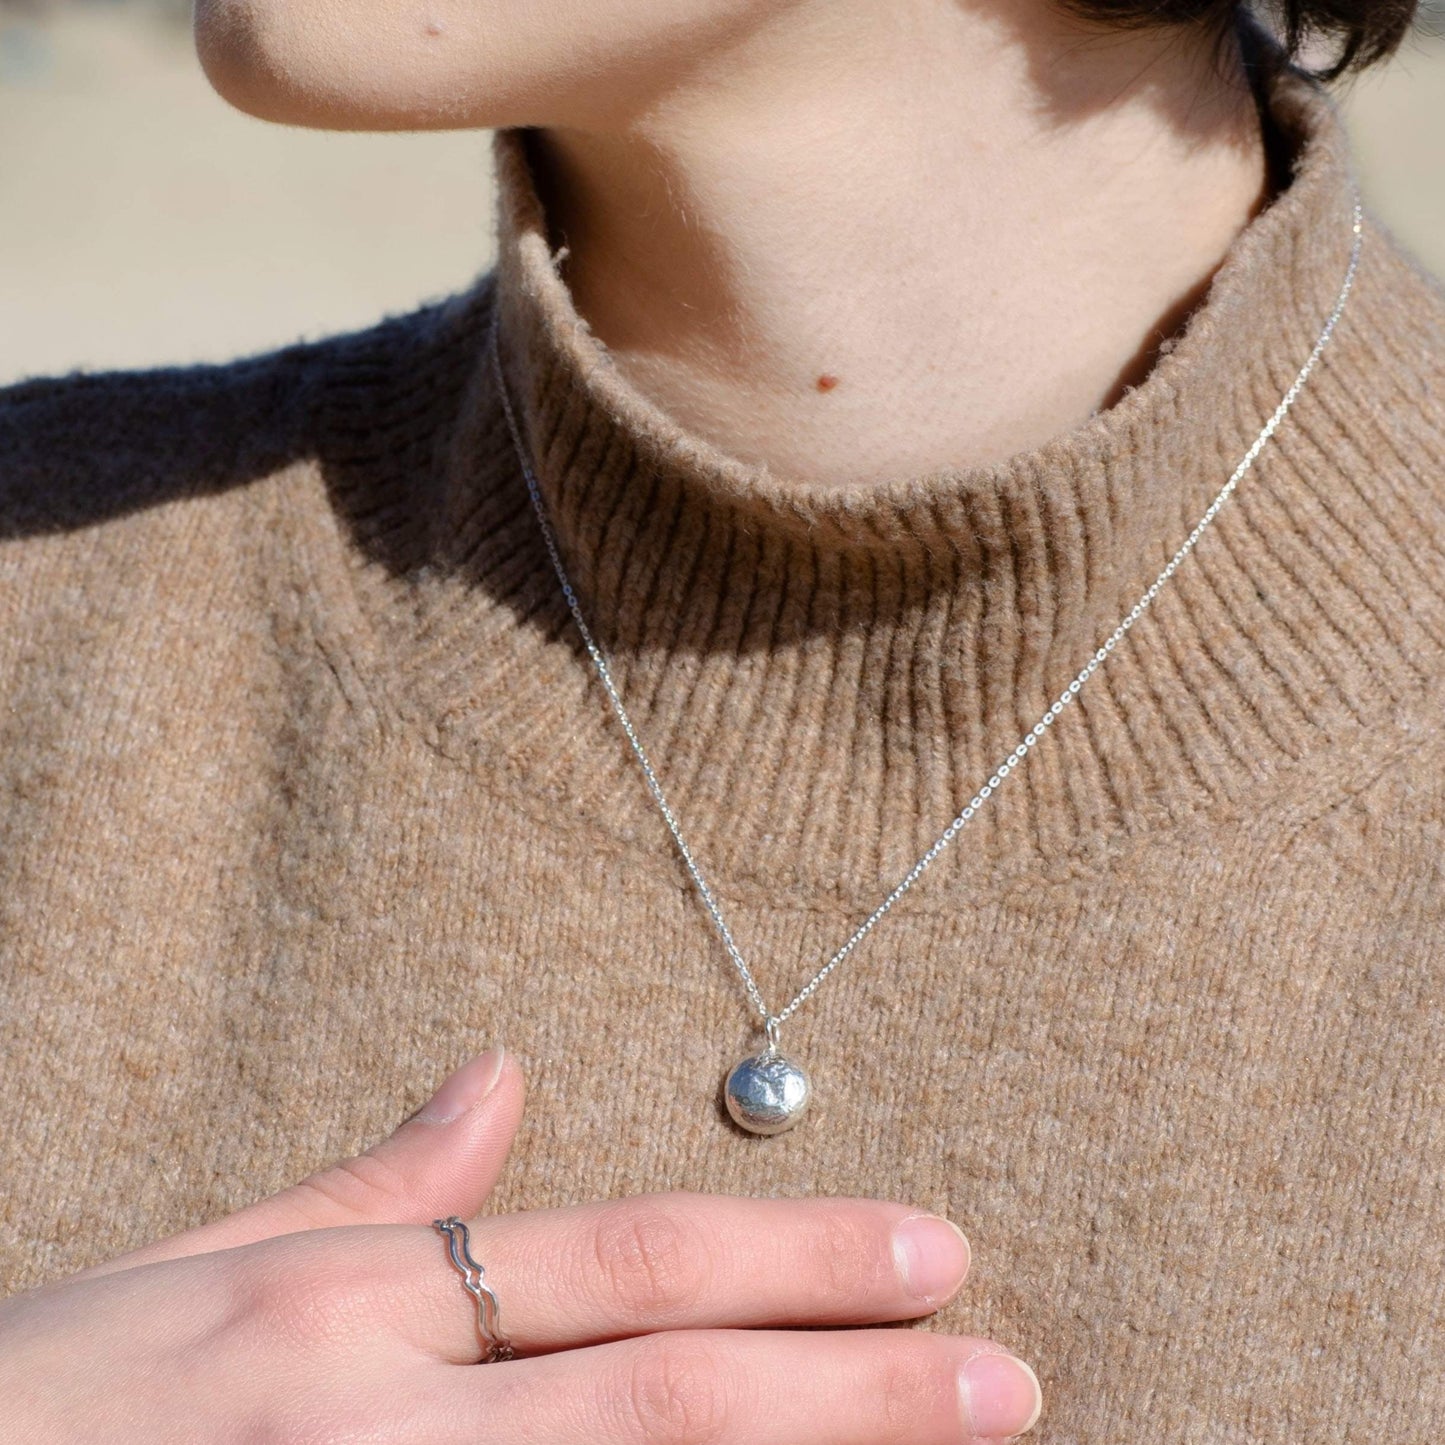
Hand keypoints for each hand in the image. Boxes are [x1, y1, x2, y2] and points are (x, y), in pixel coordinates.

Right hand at [0, 1047, 1042, 1441]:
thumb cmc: (38, 1405)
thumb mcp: (192, 1272)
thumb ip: (373, 1189)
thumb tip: (503, 1079)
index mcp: (346, 1306)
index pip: (629, 1265)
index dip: (797, 1260)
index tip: (936, 1256)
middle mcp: (374, 1425)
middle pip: (670, 1396)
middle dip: (855, 1390)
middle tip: (1004, 1380)